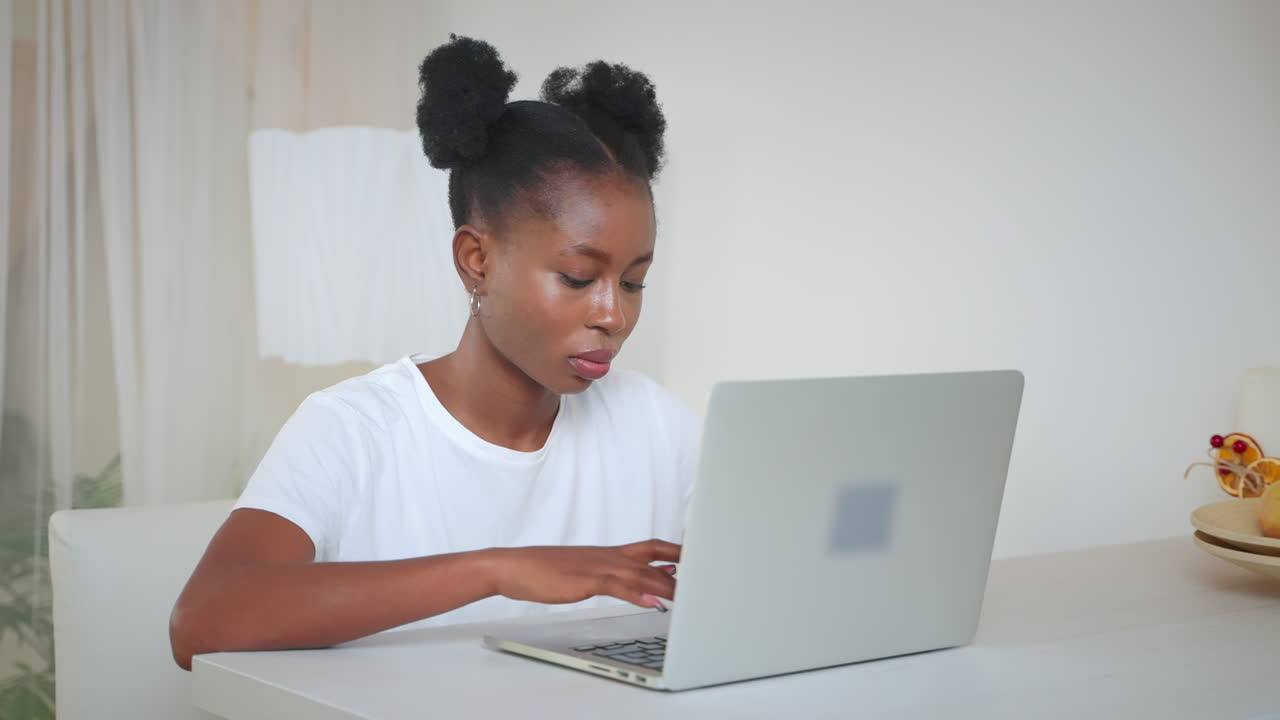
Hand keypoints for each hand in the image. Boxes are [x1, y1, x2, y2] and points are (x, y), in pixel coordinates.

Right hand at [486, 539, 679, 609]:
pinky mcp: (587, 581)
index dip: (676, 550)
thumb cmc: (545, 570)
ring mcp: (599, 567)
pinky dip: (640, 595)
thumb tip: (633, 584)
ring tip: (691, 596)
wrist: (515, 567)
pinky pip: (619, 587)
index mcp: (609, 553)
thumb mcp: (583, 571)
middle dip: (682, 564)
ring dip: (668, 585)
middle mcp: (609, 556)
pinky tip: (655, 605)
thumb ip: (610, 576)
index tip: (698, 557)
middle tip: (707, 572)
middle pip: (654, 556)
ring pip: (642, 573)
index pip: (651, 547)